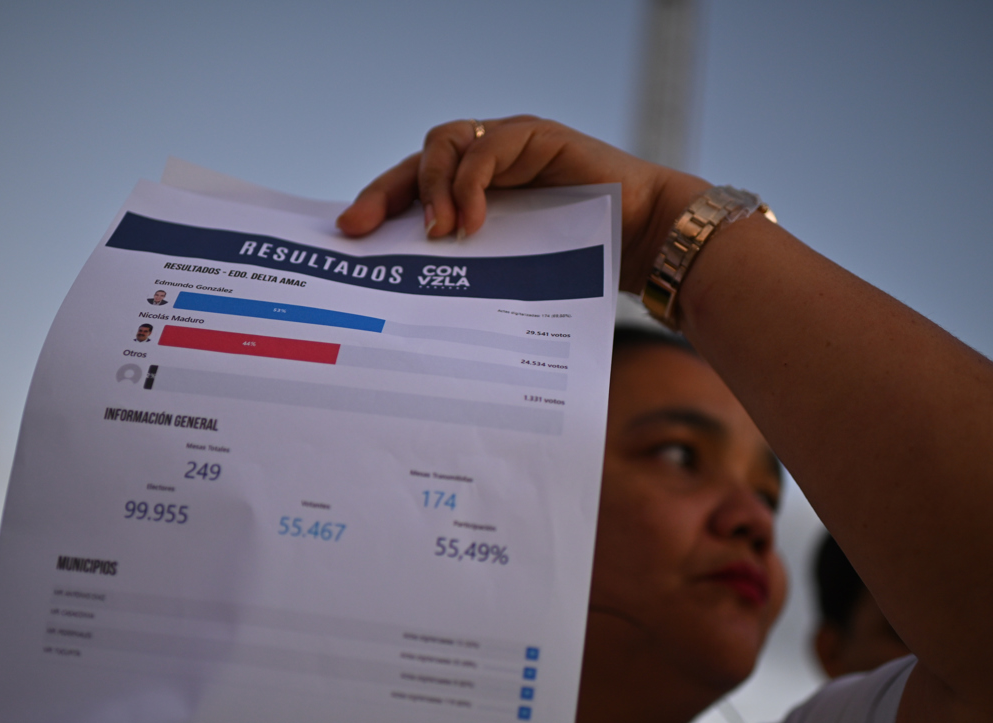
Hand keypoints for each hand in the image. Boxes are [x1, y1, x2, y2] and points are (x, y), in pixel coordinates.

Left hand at [335, 115, 710, 293]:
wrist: (645, 244)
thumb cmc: (581, 266)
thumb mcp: (505, 275)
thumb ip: (466, 273)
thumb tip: (411, 315)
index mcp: (473, 196)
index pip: (411, 191)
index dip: (377, 206)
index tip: (348, 235)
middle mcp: (484, 166)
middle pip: (415, 164)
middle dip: (383, 194)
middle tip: (360, 227)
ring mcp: (507, 146)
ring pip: (444, 144)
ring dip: (430, 187)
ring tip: (435, 232)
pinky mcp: (534, 136)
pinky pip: (486, 147)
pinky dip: (470, 183)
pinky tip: (468, 222)